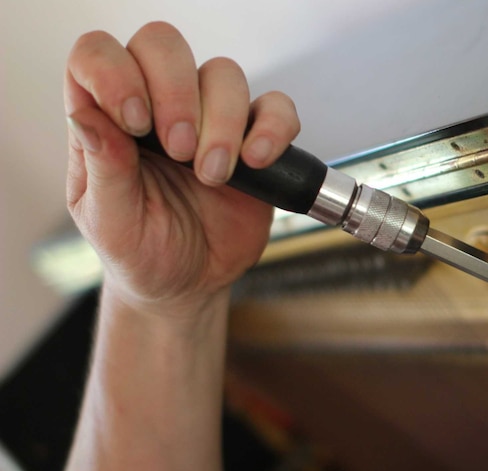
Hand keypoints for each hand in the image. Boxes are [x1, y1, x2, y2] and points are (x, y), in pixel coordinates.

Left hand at [64, 22, 298, 318]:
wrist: (190, 285)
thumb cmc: (141, 252)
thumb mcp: (110, 221)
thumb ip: (104, 167)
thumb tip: (88, 115)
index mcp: (108, 119)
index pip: (99, 55)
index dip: (115, 73)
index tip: (134, 122)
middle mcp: (157, 106)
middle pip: (164, 45)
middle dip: (176, 93)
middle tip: (180, 150)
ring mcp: (210, 119)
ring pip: (224, 74)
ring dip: (223, 124)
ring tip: (214, 176)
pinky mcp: (255, 139)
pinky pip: (276, 107)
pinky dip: (272, 129)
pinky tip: (257, 162)